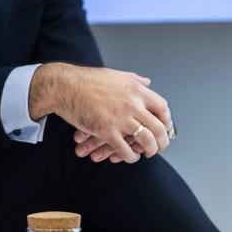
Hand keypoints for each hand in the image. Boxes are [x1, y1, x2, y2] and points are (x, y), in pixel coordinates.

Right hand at [29, 63, 171, 162]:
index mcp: (136, 89)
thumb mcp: (116, 74)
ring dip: (150, 150)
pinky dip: (130, 156)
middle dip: (163, 140)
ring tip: (148, 153)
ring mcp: (120, 118)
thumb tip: (148, 82)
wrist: (64, 86)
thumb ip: (135, 79)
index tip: (165, 127)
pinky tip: (130, 157)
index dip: (167, 121)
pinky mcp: (106, 130)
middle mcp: (132, 103)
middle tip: (161, 146)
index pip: (162, 108)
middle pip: (158, 127)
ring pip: (146, 140)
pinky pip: (124, 149)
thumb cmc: (87, 80)